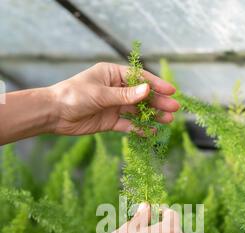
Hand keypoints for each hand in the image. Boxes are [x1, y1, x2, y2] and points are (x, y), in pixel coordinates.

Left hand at [49, 63, 179, 135]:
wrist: (55, 114)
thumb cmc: (74, 96)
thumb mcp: (101, 94)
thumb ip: (125, 95)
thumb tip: (147, 90)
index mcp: (112, 74)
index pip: (139, 78)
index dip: (156, 84)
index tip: (171, 91)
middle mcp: (115, 89)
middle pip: (141, 95)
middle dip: (158, 102)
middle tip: (174, 108)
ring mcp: (113, 106)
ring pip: (137, 111)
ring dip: (152, 115)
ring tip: (167, 120)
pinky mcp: (110, 121)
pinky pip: (128, 124)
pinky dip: (139, 128)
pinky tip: (151, 131)